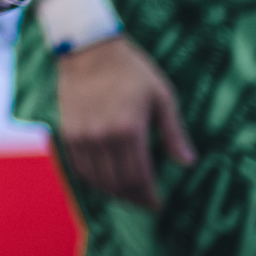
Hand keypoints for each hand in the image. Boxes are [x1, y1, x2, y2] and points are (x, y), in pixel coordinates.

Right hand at [57, 34, 197, 209]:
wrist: (88, 49)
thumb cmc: (131, 70)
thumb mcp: (162, 96)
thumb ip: (174, 132)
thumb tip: (188, 163)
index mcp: (129, 129)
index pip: (139, 178)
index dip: (150, 197)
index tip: (158, 206)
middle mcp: (103, 136)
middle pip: (118, 183)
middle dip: (134, 199)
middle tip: (145, 203)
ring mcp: (82, 136)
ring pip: (98, 179)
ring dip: (114, 192)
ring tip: (128, 195)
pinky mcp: (67, 132)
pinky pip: (80, 167)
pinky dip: (94, 180)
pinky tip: (106, 180)